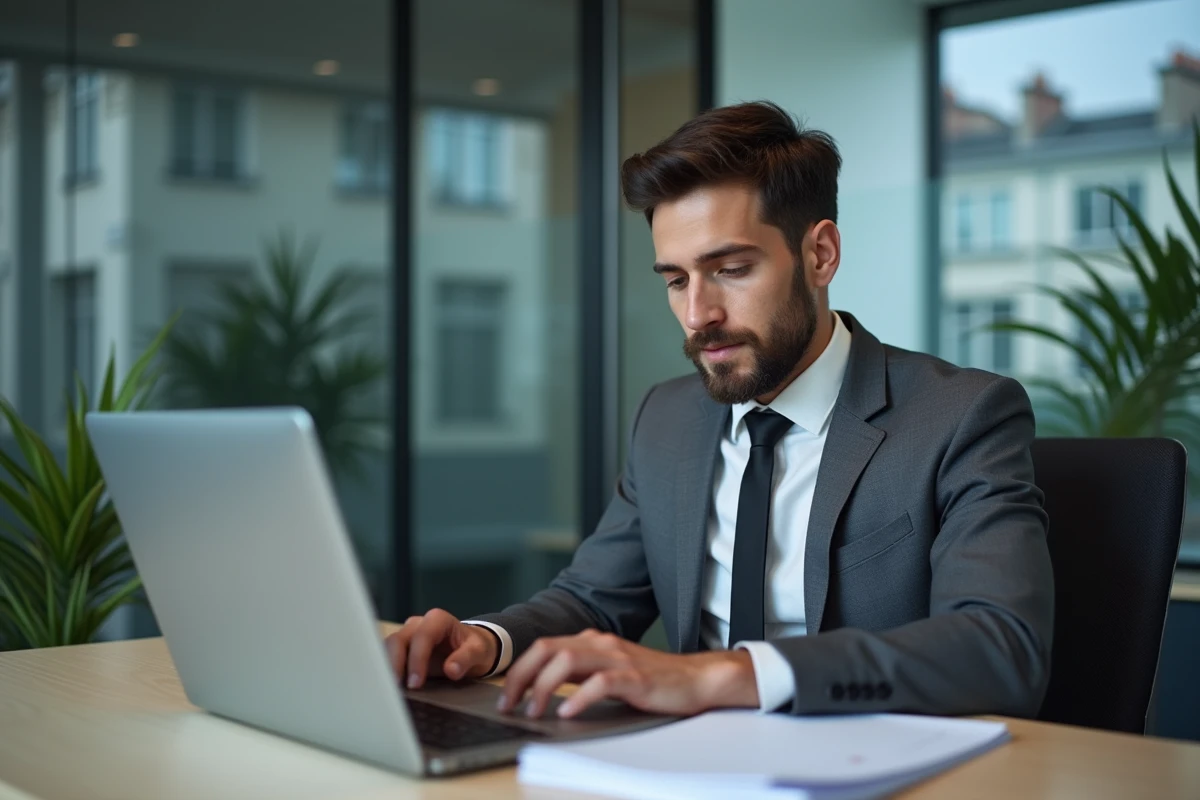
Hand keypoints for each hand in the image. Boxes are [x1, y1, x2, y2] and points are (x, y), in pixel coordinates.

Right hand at [384, 609, 498, 688]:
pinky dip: (386, 671)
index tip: (416, 683)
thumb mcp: (479, 651)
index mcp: (438, 620)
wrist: (472, 648)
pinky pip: (388, 657)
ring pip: (388, 647)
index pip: (422, 636)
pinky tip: (388, 687)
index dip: (417, 659)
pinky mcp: (402, 649)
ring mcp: (408, 635)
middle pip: (398, 640)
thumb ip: (466, 658)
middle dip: (395, 665)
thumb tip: (451, 670)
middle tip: (397, 689)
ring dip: (387, 668)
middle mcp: (418, 624)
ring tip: (390, 690)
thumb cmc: (475, 647)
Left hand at [498, 629, 758, 718]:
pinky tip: (568, 713)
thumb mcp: (610, 672)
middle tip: (510, 704)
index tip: (507, 695)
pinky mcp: (636, 677)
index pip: (544, 646)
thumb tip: (545, 691)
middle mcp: (602, 643)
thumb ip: (582, 673)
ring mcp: (619, 658)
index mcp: (593, 641)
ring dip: (544, 687)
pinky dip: (579, 697)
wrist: (696, 679)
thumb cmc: (652, 680)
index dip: (520, 669)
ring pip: (568, 660)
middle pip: (548, 649)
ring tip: (535, 712)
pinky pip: (601, 683)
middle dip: (522, 677)